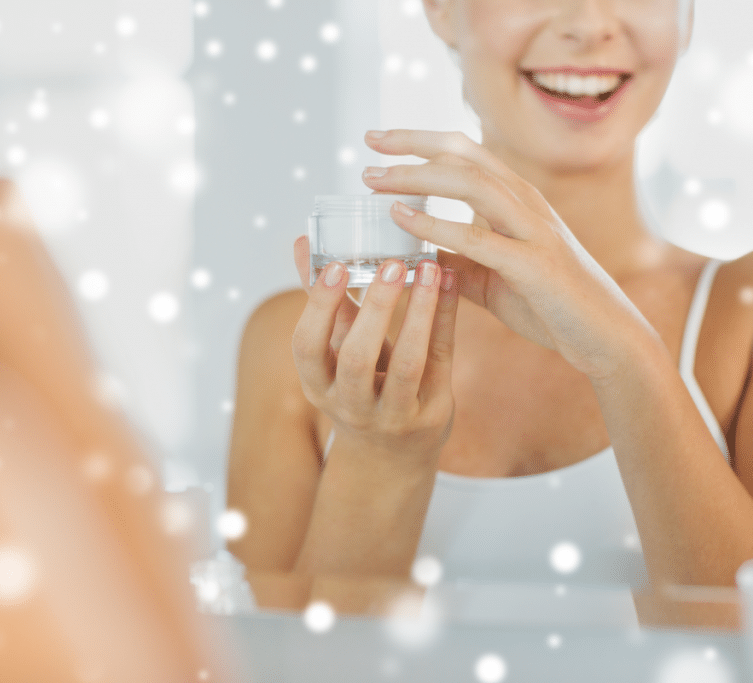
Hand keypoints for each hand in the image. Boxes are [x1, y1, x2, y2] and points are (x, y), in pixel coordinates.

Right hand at [291, 236, 458, 464]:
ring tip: (429, 268)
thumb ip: (323, 299)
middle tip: (392, 264)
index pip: (307, 347)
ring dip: (419, 313)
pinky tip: (450, 282)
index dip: (318, 307)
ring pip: (406, 365)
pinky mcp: (431, 413)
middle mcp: (350, 405)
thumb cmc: (358, 384)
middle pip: (356, 360)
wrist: (390, 456)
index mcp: (318, 385)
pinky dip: (445, 318)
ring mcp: (393, 415)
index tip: (335, 265)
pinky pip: (440, 361)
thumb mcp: (334, 349)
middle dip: (375, 310)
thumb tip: (302, 242)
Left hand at [361, 129, 654, 380]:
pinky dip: (435, 225)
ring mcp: (533, 230)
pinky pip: (478, 237)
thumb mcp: (493, 277)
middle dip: (412, 145)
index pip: (464, 152)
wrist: (605, 338)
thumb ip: (459, 259)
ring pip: (471, 183)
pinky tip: (403, 221)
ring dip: (418, 177)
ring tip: (375, 182)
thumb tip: (417, 253)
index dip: (419, 140)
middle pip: (464, 155)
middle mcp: (526, 203)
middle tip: (368, 145)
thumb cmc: (550, 304)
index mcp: (517, 200)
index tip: (377, 140)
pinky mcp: (534, 264)